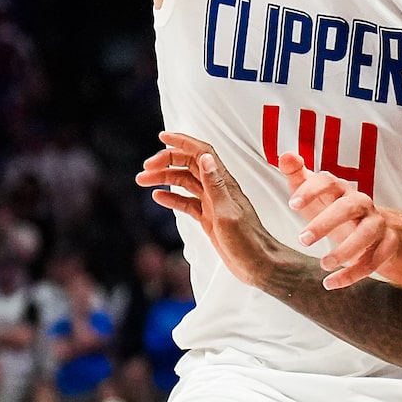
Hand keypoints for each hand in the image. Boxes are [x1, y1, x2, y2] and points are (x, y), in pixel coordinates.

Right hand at [137, 134, 283, 282]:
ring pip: (185, 183)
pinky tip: (158, 196)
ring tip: (142, 180)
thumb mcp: (227, 213)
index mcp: (224, 183)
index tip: (162, 137)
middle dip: (166, 161)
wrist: (259, 265)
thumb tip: (205, 157)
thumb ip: (215, 185)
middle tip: (145, 168)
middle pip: (189, 165)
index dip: (183, 142)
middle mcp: (218, 190)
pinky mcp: (209, 218)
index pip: (202, 153)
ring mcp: (212, 203)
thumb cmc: (247, 242)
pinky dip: (172, 198)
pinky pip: (187, 202)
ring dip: (164, 178)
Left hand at [281, 157, 401, 288]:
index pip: (328, 180)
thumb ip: (297, 175)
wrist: (371, 230)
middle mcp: (362, 203)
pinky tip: (330, 283)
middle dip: (325, 223)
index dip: (311, 190)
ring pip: (366, 234)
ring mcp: (377, 224)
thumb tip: (285, 155)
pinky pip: (374, 261)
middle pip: (348, 207)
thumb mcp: (313, 194)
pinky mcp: (388, 245)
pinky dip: (353, 274)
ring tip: (323, 264)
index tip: (292, 205)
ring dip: (345, 250)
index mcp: (341, 188)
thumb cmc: (332, 209)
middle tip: (302, 239)